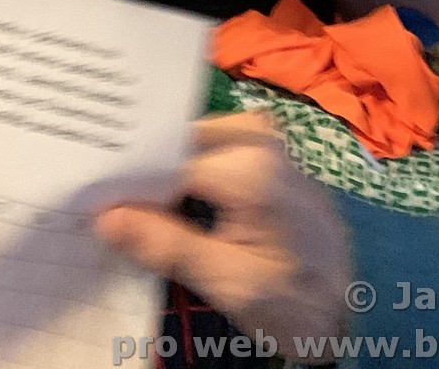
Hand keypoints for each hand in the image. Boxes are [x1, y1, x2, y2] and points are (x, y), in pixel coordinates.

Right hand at [96, 114, 350, 356]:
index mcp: (248, 165)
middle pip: (173, 143)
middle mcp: (255, 135)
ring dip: (155, 170)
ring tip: (117, 197)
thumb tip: (103, 217)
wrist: (352, 302)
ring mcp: (261, 136)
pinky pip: (204, 146)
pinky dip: (178, 169)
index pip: (163, 161)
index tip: (85, 199)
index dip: (122, 182)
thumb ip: (166, 244)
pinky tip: (155, 195)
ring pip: (185, 142)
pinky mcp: (261, 146)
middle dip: (136, 171)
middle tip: (94, 198)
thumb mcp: (229, 282)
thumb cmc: (295, 297)